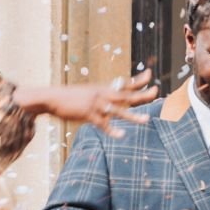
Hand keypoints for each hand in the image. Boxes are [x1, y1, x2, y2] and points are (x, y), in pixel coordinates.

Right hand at [29, 70, 158, 133]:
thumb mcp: (88, 92)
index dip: (138, 80)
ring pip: (118, 111)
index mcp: (103, 89)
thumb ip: (102, 94)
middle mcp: (102, 95)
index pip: (124, 84)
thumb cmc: (70, 97)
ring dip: (133, 116)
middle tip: (157, 92)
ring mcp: (96, 105)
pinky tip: (121, 134)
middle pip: (126, 95)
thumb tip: (113, 94)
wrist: (51, 98)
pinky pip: (103, 124)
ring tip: (146, 120)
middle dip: (142, 94)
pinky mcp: (88, 115)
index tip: (150, 74)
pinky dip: (112, 130)